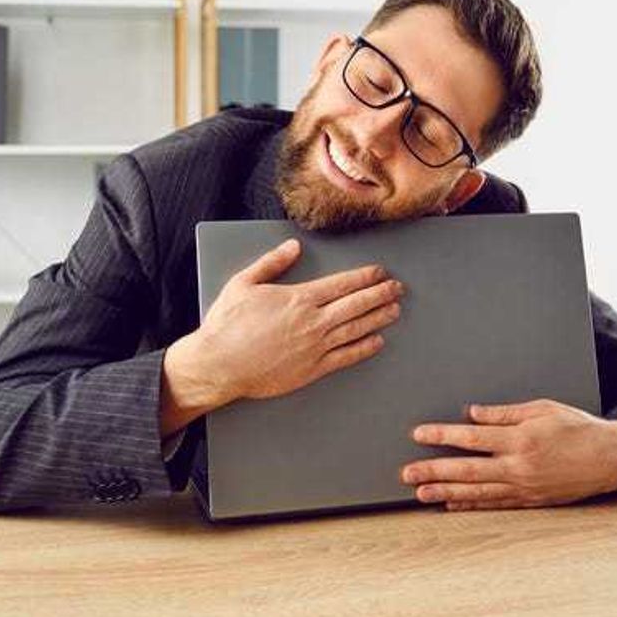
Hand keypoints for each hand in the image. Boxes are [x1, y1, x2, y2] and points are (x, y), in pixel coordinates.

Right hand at [160, 238, 404, 430]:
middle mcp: (312, 322)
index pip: (342, 284)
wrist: (219, 365)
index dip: (365, 277)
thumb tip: (293, 247)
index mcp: (298, 298)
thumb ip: (271, 263)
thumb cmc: (227, 325)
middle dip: (380, 294)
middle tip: (397, 288)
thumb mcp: (244, 283)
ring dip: (378, 318)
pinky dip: (364, 348)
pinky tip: (377, 342)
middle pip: (356, 304)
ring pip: (356, 329)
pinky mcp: (311, 370)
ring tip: (395, 310)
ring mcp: (314, 347)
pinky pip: (345, 357)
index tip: (379, 272)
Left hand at [400, 398, 616, 509]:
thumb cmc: (578, 427)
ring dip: (446, 492)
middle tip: (406, 472)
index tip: (418, 434)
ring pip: (477, 491)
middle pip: (467, 469)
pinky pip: (495, 504)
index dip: (442, 435)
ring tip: (420, 492)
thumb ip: (504, 413)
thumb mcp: (543, 408)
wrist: (611, 458)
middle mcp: (519, 466)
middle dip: (434, 470)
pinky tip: (451, 504)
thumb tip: (472, 413)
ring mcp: (524, 487)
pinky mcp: (530, 500)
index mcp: (521, 438)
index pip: (472, 437)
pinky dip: (471, 504)